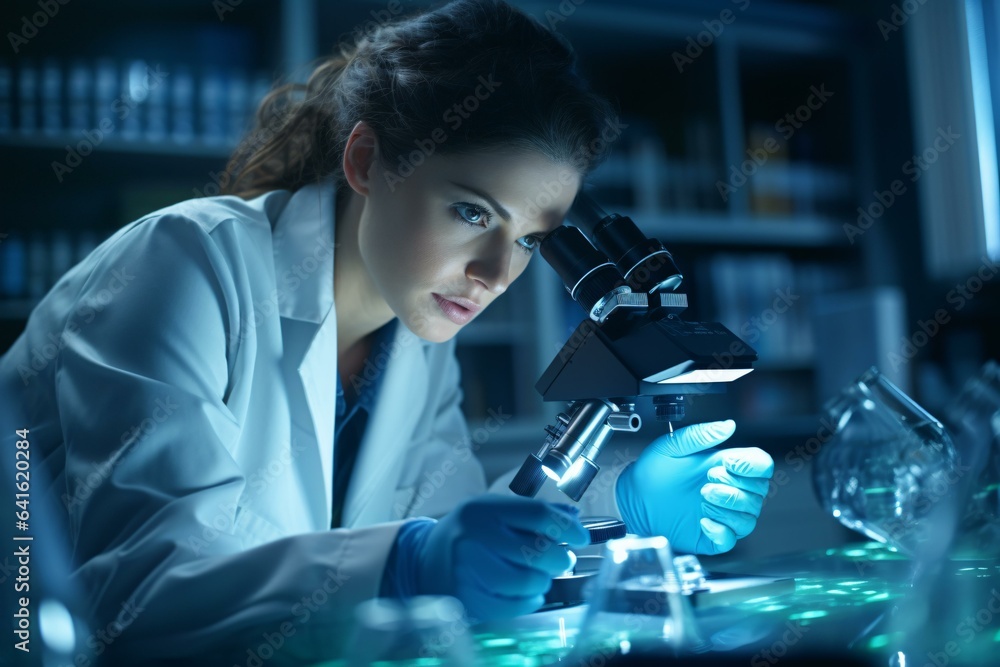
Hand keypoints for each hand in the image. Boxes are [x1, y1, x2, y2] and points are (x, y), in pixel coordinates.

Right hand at [411, 495, 588, 620]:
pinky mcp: (469, 599)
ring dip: (544, 580)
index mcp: (484, 510)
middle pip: (538, 551)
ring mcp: (470, 571)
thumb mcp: (494, 511)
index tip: (581, 536)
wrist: (425, 561)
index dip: (568, 527)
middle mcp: (475, 538)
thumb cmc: (469, 533)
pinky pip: (515, 605)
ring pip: (528, 581)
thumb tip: (573, 515)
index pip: (539, 515)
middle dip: (560, 558)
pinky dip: (530, 599)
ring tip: (540, 575)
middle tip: (562, 559)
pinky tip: (528, 591)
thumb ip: (532, 512)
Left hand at [615, 420, 772, 554]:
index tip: (728, 463)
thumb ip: (699, 435)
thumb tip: (728, 425)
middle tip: (707, 479)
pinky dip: (720, 530)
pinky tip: (702, 520)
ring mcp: (723, 514)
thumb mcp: (671, 446)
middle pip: (759, 491)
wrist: (633, 498)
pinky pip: (731, 539)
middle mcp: (730, 490)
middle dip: (735, 486)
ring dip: (728, 506)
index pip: (761, 465)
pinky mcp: (713, 536)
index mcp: (725, 466)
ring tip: (702, 497)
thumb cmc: (652, 471)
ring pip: (748, 516)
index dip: (752, 465)